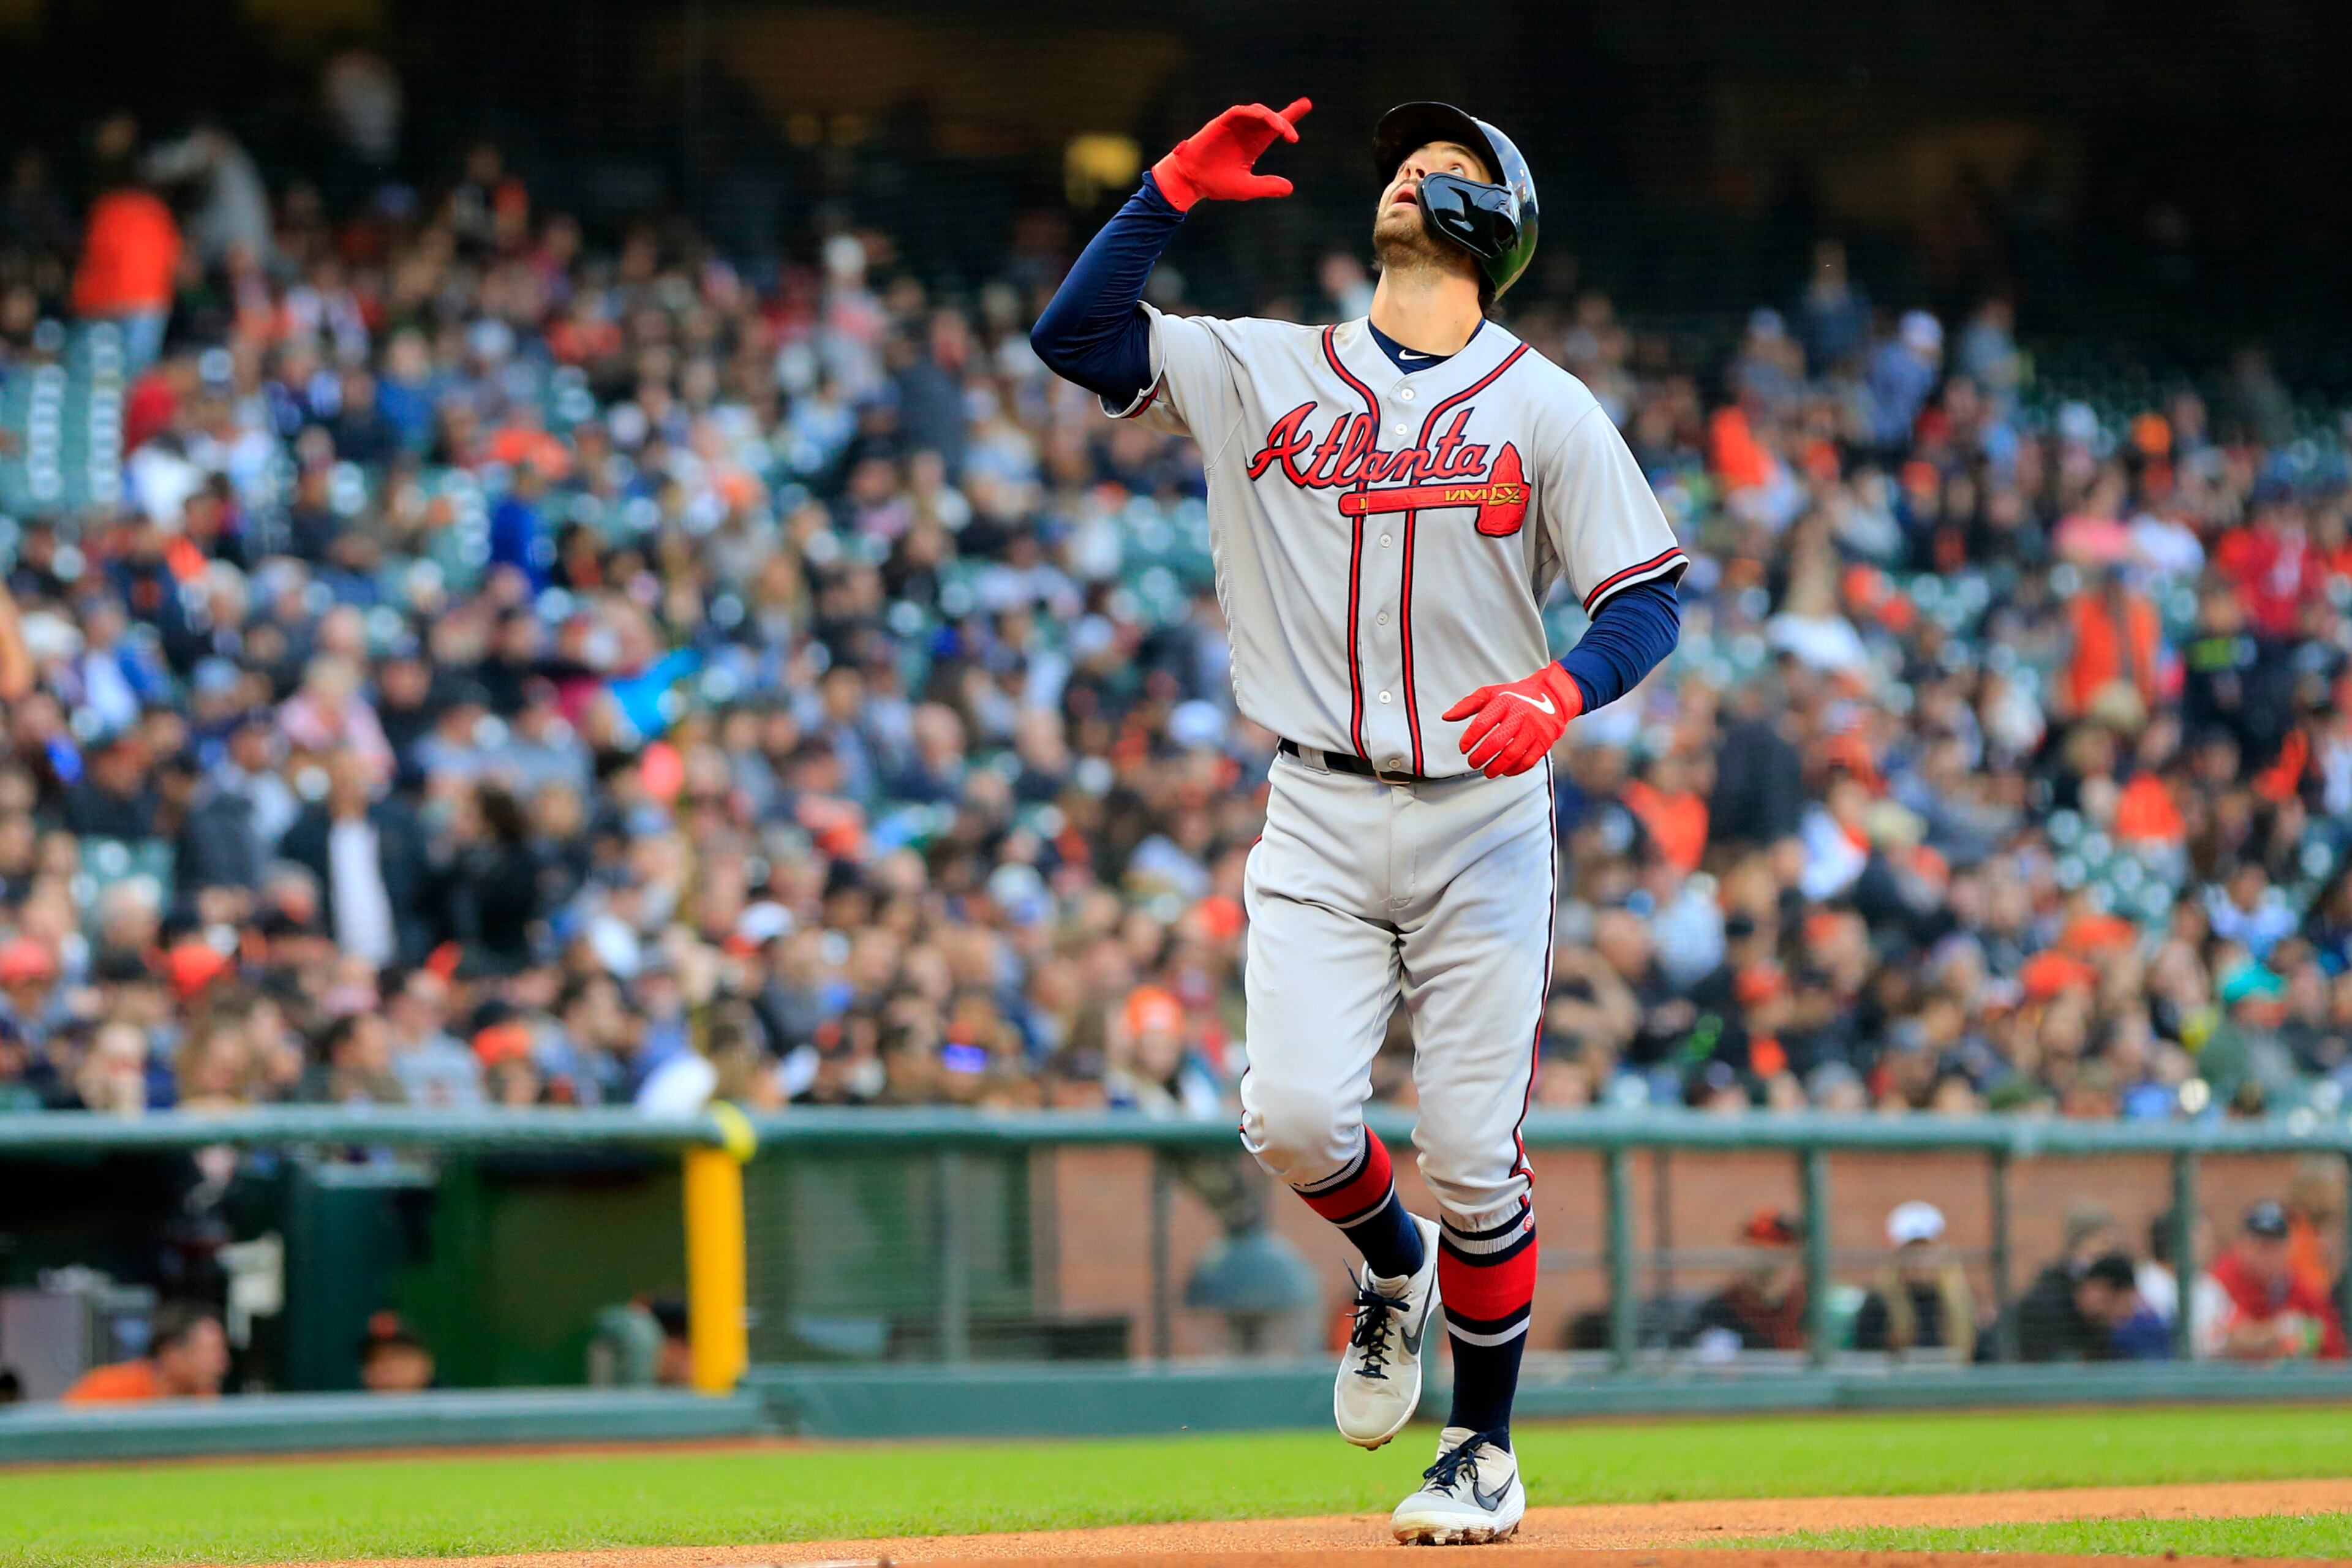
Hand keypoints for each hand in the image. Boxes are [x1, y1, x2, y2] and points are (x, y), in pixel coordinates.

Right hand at [1151, 98, 1311, 209]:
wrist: (1191, 181)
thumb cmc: (1216, 184)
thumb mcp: (1246, 188)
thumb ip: (1267, 186)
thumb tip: (1290, 188)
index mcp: (1254, 144)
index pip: (1275, 126)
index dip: (1291, 114)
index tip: (1307, 104)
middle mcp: (1247, 132)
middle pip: (1270, 117)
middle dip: (1286, 119)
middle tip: (1292, 137)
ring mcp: (1234, 126)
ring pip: (1257, 112)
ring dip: (1270, 117)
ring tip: (1281, 129)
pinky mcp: (1221, 123)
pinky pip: (1238, 111)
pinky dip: (1251, 112)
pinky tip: (1262, 118)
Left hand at [1441, 663, 1585, 777]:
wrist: (1551, 695)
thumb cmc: (1516, 695)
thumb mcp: (1491, 693)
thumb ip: (1468, 705)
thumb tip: (1447, 717)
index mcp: (1504, 701)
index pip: (1482, 723)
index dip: (1469, 738)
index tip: (1463, 748)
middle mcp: (1520, 714)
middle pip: (1496, 742)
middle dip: (1481, 757)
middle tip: (1473, 762)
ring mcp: (1534, 728)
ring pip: (1512, 754)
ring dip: (1496, 767)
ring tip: (1487, 771)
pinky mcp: (1545, 740)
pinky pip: (1529, 761)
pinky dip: (1515, 770)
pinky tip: (1506, 771)